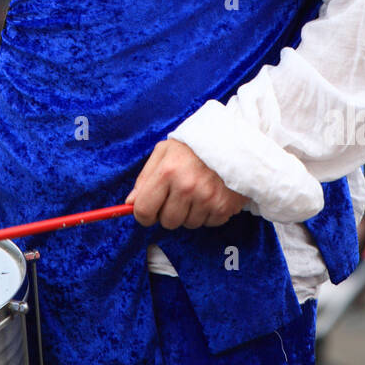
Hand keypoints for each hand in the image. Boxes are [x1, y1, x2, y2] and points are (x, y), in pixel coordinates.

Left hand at [127, 137, 249, 229]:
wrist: (233, 140)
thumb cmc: (194, 146)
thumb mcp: (164, 152)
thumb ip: (145, 178)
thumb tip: (131, 203)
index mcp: (167, 172)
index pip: (144, 210)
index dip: (144, 214)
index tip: (149, 210)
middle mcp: (186, 187)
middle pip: (167, 222)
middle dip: (169, 212)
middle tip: (178, 195)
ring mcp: (207, 199)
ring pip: (188, 224)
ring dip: (190, 213)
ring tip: (197, 191)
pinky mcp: (224, 207)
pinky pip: (208, 223)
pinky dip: (208, 213)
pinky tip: (211, 195)